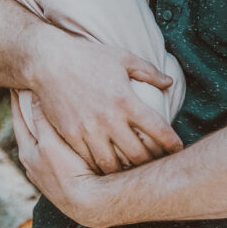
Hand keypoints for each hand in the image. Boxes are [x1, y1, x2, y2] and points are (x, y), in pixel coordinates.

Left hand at [11, 90, 108, 227]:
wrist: (88, 202)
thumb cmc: (68, 172)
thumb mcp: (50, 143)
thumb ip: (41, 121)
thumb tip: (33, 98)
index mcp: (27, 151)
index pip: (18, 119)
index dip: (17, 101)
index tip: (15, 84)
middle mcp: (33, 162)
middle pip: (27, 130)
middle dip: (27, 112)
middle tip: (28, 92)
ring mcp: (45, 170)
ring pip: (41, 141)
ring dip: (42, 125)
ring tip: (46, 109)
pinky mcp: (61, 176)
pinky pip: (54, 150)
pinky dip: (54, 137)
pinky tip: (64, 133)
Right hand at [28, 29, 182, 174]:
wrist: (49, 61)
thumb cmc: (88, 57)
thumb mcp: (122, 58)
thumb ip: (148, 72)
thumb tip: (169, 82)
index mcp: (125, 100)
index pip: (158, 129)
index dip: (172, 143)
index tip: (177, 148)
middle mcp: (109, 119)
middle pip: (138, 155)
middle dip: (152, 163)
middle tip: (157, 164)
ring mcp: (88, 130)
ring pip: (113, 165)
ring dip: (126, 171)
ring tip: (133, 170)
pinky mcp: (71, 136)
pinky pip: (90, 161)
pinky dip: (102, 167)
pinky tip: (108, 166)